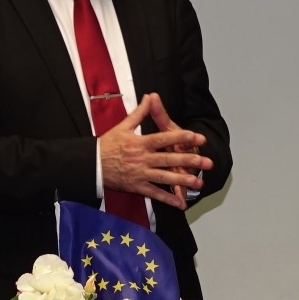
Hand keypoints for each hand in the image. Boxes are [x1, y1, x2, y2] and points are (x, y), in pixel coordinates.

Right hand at [98, 94, 211, 211]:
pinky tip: (180, 203)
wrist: (92, 165)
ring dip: (182, 181)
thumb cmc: (108, 144)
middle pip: (168, 159)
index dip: (179, 137)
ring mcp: (140, 174)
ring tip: (198, 183)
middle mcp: (142, 159)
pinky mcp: (137, 187)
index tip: (195, 136)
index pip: (162, 139)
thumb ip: (140, 112)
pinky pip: (154, 194)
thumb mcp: (123, 126)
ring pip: (164, 178)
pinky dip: (167, 199)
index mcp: (140, 143)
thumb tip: (150, 96)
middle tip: (207, 162)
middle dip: (189, 161)